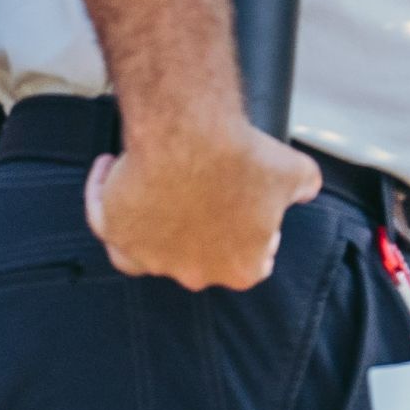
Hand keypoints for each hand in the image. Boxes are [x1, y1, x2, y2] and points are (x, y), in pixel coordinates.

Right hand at [85, 113, 321, 288]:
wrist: (191, 136)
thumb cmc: (241, 157)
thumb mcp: (294, 171)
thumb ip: (305, 186)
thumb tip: (307, 189)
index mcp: (241, 268)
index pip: (249, 261)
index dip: (249, 231)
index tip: (243, 202)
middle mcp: (193, 273)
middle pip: (196, 257)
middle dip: (200, 225)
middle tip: (200, 187)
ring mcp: (150, 257)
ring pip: (146, 248)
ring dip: (150, 221)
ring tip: (154, 185)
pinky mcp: (114, 231)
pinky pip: (102, 220)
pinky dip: (103, 196)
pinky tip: (110, 168)